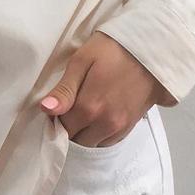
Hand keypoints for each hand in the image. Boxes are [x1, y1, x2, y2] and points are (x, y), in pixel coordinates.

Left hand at [40, 31, 175, 147]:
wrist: (149, 50)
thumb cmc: (111, 50)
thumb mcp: (82, 61)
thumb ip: (64, 89)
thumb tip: (45, 109)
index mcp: (89, 108)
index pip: (62, 127)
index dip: (56, 116)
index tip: (59, 103)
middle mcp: (104, 123)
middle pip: (76, 139)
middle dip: (69, 126)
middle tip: (72, 104)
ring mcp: (120, 127)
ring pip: (92, 143)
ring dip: (84, 132)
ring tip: (86, 109)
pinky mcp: (131, 127)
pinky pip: (108, 142)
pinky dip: (99, 134)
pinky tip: (99, 115)